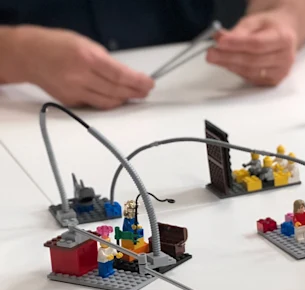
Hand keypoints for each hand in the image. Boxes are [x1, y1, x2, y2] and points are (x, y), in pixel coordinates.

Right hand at [7, 26, 152, 108]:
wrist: (28, 55)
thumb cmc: (58, 45)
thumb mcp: (85, 43)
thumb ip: (105, 60)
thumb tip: (125, 75)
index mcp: (87, 58)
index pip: (120, 75)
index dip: (138, 82)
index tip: (149, 84)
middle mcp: (81, 77)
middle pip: (117, 91)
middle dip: (135, 92)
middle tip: (145, 91)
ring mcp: (75, 91)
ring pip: (108, 102)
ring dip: (124, 100)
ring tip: (134, 96)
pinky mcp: (70, 101)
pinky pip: (95, 104)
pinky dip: (108, 102)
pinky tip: (116, 99)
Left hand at [207, 11, 298, 85]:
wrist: (284, 34)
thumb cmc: (269, 27)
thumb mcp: (255, 21)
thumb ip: (239, 31)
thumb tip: (221, 39)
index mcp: (284, 39)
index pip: (258, 44)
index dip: (237, 44)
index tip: (220, 42)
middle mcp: (285, 58)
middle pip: (253, 60)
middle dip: (229, 57)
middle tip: (211, 53)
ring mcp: (280, 72)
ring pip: (251, 72)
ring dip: (229, 65)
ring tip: (214, 57)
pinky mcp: (273, 81)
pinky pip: (251, 78)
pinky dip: (236, 70)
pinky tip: (227, 63)